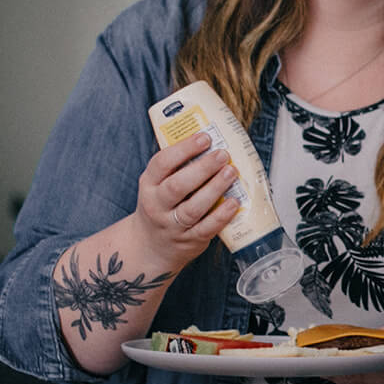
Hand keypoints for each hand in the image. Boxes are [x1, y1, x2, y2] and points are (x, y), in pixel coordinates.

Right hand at [133, 131, 240, 272]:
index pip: (162, 163)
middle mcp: (157, 205)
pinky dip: (221, 215)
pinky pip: (206, 228)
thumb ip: (177, 166)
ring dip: (214, 188)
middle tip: (223, 154)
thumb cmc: (162, 205)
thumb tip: (210, 138)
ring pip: (193, 208)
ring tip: (231, 172)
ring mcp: (172, 225)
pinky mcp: (189, 240)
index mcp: (149, 184)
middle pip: (178, 186)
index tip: (205, 137)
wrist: (151, 245)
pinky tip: (234, 202)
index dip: (184, 149)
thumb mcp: (158, 184)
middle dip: (203, 168)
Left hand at [331, 317, 383, 383]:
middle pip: (364, 382)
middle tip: (319, 361)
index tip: (330, 357)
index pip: (372, 369)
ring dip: (345, 379)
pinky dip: (358, 383)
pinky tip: (344, 373)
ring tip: (325, 366)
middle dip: (340, 371)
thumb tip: (365, 336)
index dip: (349, 364)